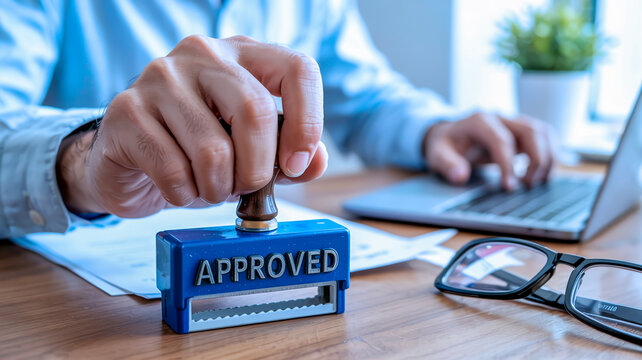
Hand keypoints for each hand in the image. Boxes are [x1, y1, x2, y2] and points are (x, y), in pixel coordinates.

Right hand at [56, 35, 326, 217]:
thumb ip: (285, 158)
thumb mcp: (249, 153)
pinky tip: (179, 188)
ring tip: (209, 188)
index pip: (297, 69)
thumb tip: (315, 162)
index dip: (308, 122)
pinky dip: (184, 194)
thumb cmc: (196, 154)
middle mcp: (202, 55)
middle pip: (254, 111)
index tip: (297, 164)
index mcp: (242, 55)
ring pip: (213, 149)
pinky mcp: (127, 110)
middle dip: (257, 169)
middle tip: (245, 188)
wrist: (130, 164)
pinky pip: (173, 169)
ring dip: (218, 187)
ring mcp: (160, 77)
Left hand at [424, 112, 553, 189]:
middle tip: (527, 185)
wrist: (449, 136)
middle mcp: (501, 118)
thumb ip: (447, 165)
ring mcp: (514, 122)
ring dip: (548, 157)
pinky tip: (543, 174)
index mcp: (480, 121)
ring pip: (544, 132)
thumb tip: (460, 175)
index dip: (509, 165)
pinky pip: (546, 137)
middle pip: (531, 131)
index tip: (509, 187)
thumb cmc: (445, 146)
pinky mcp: (522, 132)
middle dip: (536, 160)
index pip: (502, 140)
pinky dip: (551, 154)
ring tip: (536, 182)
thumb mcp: (437, 155)